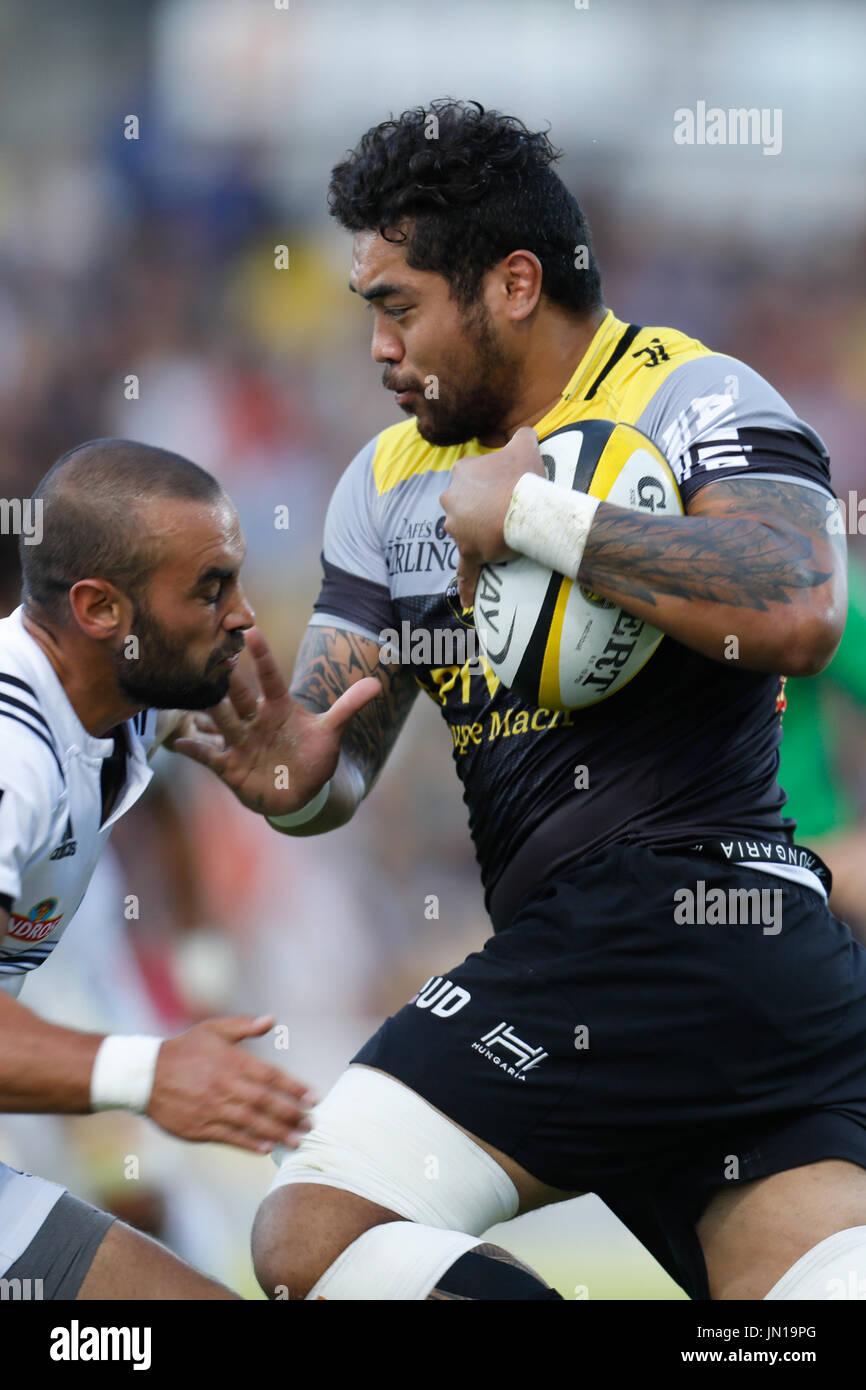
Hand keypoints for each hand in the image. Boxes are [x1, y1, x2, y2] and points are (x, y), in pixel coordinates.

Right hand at [147, 1013, 315, 1153]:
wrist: (145, 1075)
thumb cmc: (184, 1050)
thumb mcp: (213, 1030)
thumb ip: (244, 1026)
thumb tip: (272, 1019)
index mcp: (232, 1061)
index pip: (271, 1076)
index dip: (294, 1087)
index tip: (314, 1097)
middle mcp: (225, 1086)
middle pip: (266, 1102)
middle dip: (292, 1114)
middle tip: (312, 1123)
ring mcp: (213, 1108)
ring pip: (252, 1123)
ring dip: (278, 1133)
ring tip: (298, 1140)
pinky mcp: (200, 1127)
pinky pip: (230, 1137)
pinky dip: (249, 1143)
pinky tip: (266, 1148)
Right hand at [171, 627, 381, 815]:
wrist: (299, 794)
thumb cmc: (313, 758)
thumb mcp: (331, 732)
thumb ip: (349, 706)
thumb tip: (377, 684)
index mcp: (279, 707)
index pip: (270, 676)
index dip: (262, 656)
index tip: (251, 631)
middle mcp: (256, 720)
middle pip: (239, 696)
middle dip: (226, 680)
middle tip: (211, 658)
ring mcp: (241, 742)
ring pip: (222, 721)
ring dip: (208, 710)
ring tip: (191, 695)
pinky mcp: (230, 766)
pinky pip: (208, 756)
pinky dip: (193, 749)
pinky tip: (178, 743)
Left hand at [440, 426, 545, 606]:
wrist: (527, 505)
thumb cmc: (525, 475)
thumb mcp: (524, 444)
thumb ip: (522, 435)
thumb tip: (525, 432)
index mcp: (462, 472)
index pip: (471, 478)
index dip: (490, 484)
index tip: (506, 488)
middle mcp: (452, 498)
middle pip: (465, 507)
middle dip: (480, 511)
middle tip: (506, 513)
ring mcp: (457, 526)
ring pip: (466, 534)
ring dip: (480, 537)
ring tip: (503, 539)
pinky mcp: (468, 550)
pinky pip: (466, 571)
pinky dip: (467, 585)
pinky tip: (467, 602)